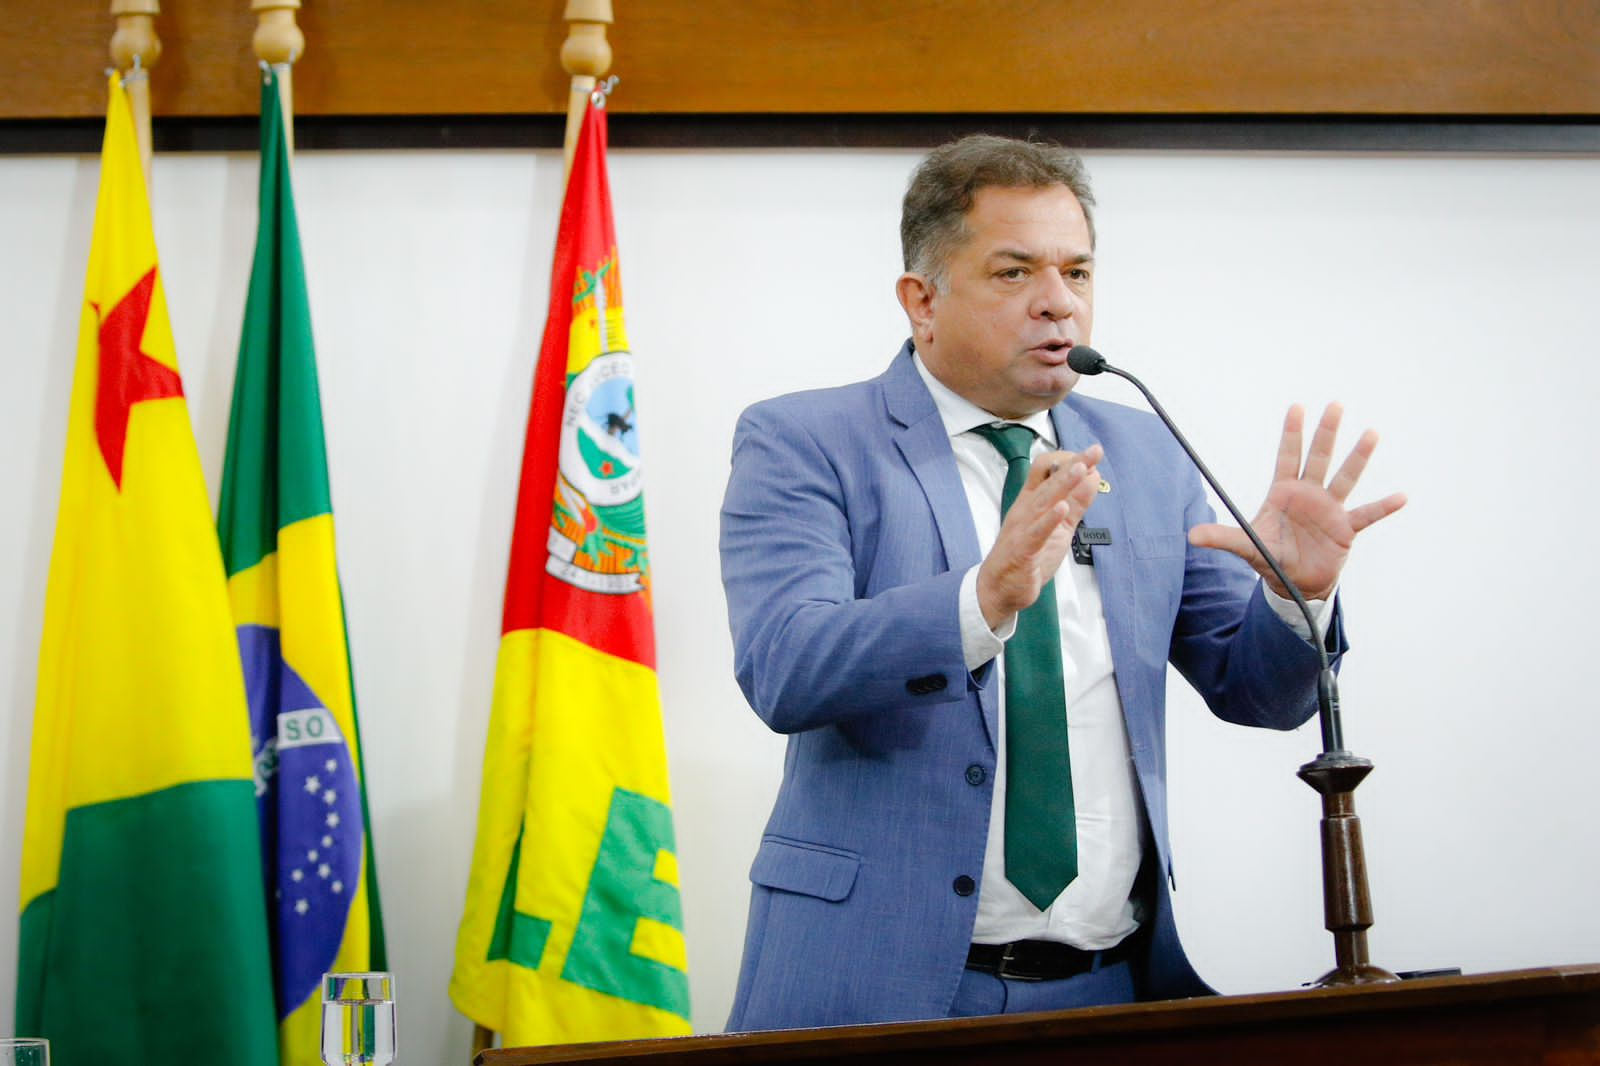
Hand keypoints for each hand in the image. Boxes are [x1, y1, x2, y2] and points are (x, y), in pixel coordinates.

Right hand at [977, 444, 1103, 629]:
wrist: (999, 588)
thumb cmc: (1027, 556)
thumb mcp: (1060, 527)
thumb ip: (1076, 504)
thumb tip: (1093, 479)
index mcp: (1032, 501)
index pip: (1046, 470)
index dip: (1067, 460)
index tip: (1088, 457)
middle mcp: (1026, 509)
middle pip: (1049, 480)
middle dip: (1073, 464)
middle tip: (1093, 452)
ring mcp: (1023, 528)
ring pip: (1043, 500)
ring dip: (1062, 484)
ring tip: (1080, 469)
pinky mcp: (1023, 549)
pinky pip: (1036, 532)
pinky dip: (1049, 519)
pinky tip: (1062, 508)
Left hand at [1189, 403, 1405, 600]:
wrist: (1295, 583)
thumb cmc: (1271, 558)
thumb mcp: (1246, 546)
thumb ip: (1223, 538)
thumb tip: (1191, 536)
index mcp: (1284, 493)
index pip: (1288, 457)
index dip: (1291, 434)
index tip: (1296, 407)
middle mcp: (1309, 495)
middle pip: (1319, 458)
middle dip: (1326, 433)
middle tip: (1335, 405)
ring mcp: (1330, 510)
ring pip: (1345, 478)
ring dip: (1357, 457)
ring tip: (1371, 433)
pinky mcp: (1346, 529)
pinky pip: (1366, 514)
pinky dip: (1383, 507)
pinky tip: (1401, 496)